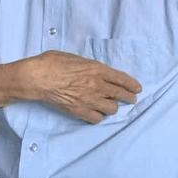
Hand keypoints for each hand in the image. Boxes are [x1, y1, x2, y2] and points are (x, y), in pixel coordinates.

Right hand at [20, 50, 141, 123]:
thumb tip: (94, 71)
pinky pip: (97, 118)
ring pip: (112, 108)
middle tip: (131, 99)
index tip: (137, 88)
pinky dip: (98, 116)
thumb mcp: (76, 58)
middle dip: (129, 97)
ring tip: (110, 105)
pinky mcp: (80, 111)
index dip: (132, 84)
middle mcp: (97, 85)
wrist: (39, 77)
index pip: (122, 79)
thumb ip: (89, 66)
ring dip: (112, 106)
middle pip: (121, 95)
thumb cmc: (53, 63)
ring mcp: (89, 100)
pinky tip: (96, 113)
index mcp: (97, 69)